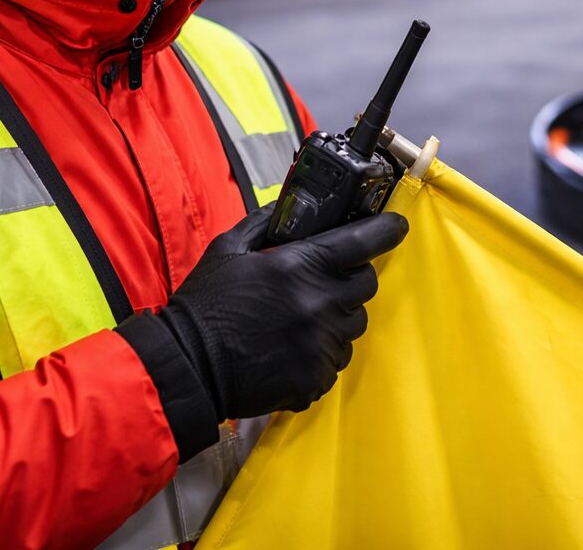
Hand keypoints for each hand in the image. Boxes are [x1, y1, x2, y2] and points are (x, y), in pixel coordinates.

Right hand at [160, 207, 407, 418]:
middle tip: (326, 279)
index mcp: (302, 265)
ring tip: (301, 319)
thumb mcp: (228, 248)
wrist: (187, 367)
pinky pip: (335, 360)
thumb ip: (266, 222)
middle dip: (353, 277)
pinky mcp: (316, 378)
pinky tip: (291, 349)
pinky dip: (321, 353)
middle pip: (367, 285)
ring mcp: (321, 345)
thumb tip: (290, 205)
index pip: (366, 240)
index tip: (395, 225)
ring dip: (337, 317)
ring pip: (353, 325)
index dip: (387, 229)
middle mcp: (320, 304)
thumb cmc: (205, 304)